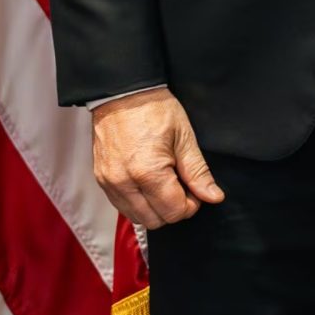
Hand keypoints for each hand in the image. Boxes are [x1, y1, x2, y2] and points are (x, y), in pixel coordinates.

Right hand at [91, 87, 223, 229]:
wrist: (122, 93)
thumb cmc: (153, 109)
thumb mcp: (184, 137)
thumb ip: (198, 172)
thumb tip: (213, 196)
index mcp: (148, 172)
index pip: (174, 211)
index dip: (191, 205)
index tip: (195, 191)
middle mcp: (124, 183)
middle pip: (155, 221)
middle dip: (173, 209)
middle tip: (182, 187)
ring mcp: (109, 183)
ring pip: (137, 217)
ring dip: (155, 209)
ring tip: (164, 185)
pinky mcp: (101, 180)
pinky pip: (122, 206)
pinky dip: (138, 203)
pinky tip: (148, 185)